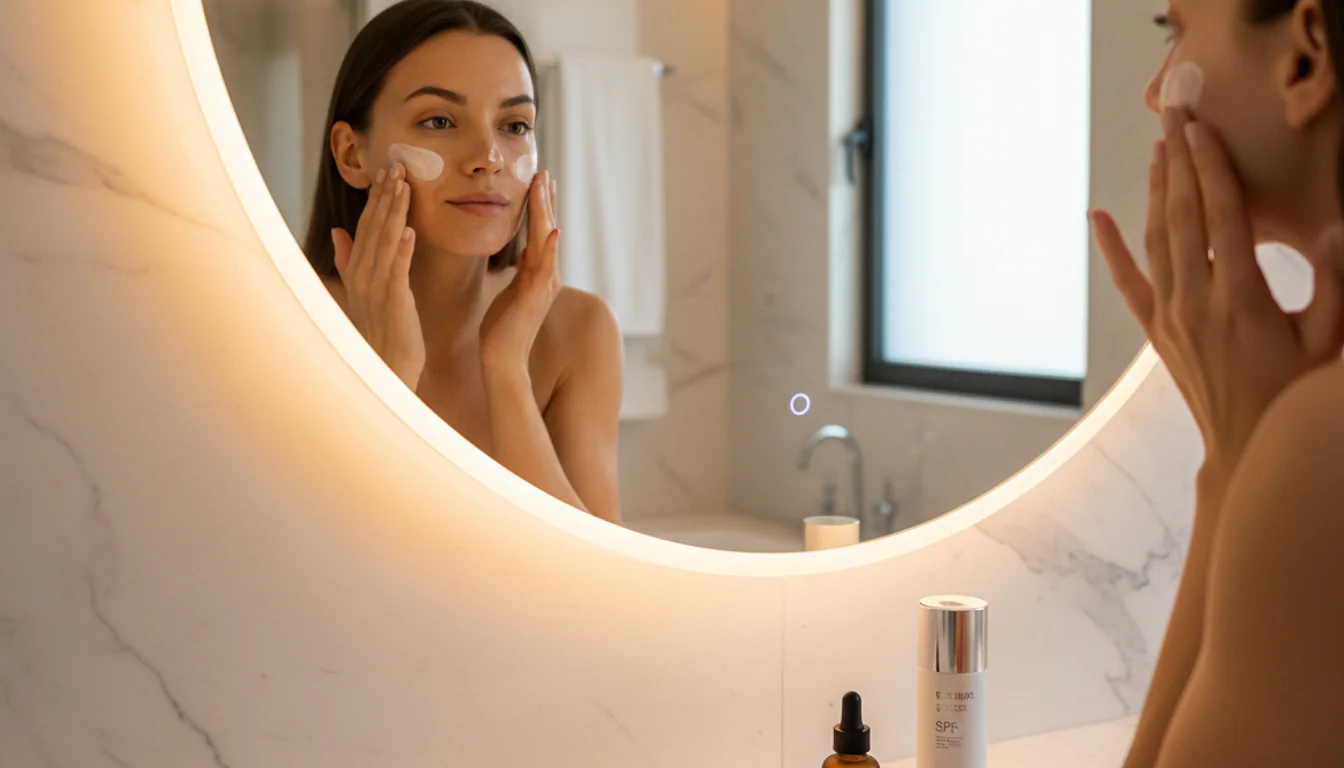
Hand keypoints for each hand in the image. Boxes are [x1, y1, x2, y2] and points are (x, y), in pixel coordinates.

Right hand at [331, 162, 425, 389]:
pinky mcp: (393, 300)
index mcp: (358, 270)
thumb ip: (349, 260)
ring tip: (403, 186)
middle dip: (385, 196)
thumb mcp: (363, 291)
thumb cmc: (381, 331)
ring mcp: (376, 287)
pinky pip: (397, 269)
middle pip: (373, 227)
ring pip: (384, 241)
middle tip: (396, 166)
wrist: (388, 366)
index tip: (385, 173)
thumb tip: (338, 232)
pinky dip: (401, 249)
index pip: (366, 226)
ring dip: (393, 212)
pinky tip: (409, 229)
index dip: (375, 199)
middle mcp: (363, 274)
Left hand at [479, 170, 560, 377]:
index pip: (539, 234)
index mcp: (537, 275)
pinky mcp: (535, 296)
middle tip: (543, 173)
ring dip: (546, 213)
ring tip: (545, 186)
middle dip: (545, 202)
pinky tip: (553, 229)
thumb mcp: (510, 293)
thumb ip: (519, 274)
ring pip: (546, 241)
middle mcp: (545, 277)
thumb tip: (522, 254)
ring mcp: (543, 286)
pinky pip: (545, 267)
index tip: (538, 182)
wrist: (502, 361)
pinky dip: (550, 247)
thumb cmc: (502, 332)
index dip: (540, 208)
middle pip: (546, 231)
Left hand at [1090, 107, 1343, 479]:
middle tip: (1172, 114)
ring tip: (1158, 147)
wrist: (1246, 450)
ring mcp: (1170, 317)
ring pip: (1156, 241)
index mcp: (1242, 298)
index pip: (1222, 217)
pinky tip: (1097, 218)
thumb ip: (1333, 285)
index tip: (1200, 129)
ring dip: (1156, 190)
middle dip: (1179, 161)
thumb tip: (1334, 231)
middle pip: (1183, 217)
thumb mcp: (1328, 341)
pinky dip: (1111, 249)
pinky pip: (1128, 283)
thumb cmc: (1294, 394)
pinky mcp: (1156, 332)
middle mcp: (1196, 302)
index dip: (1211, 168)